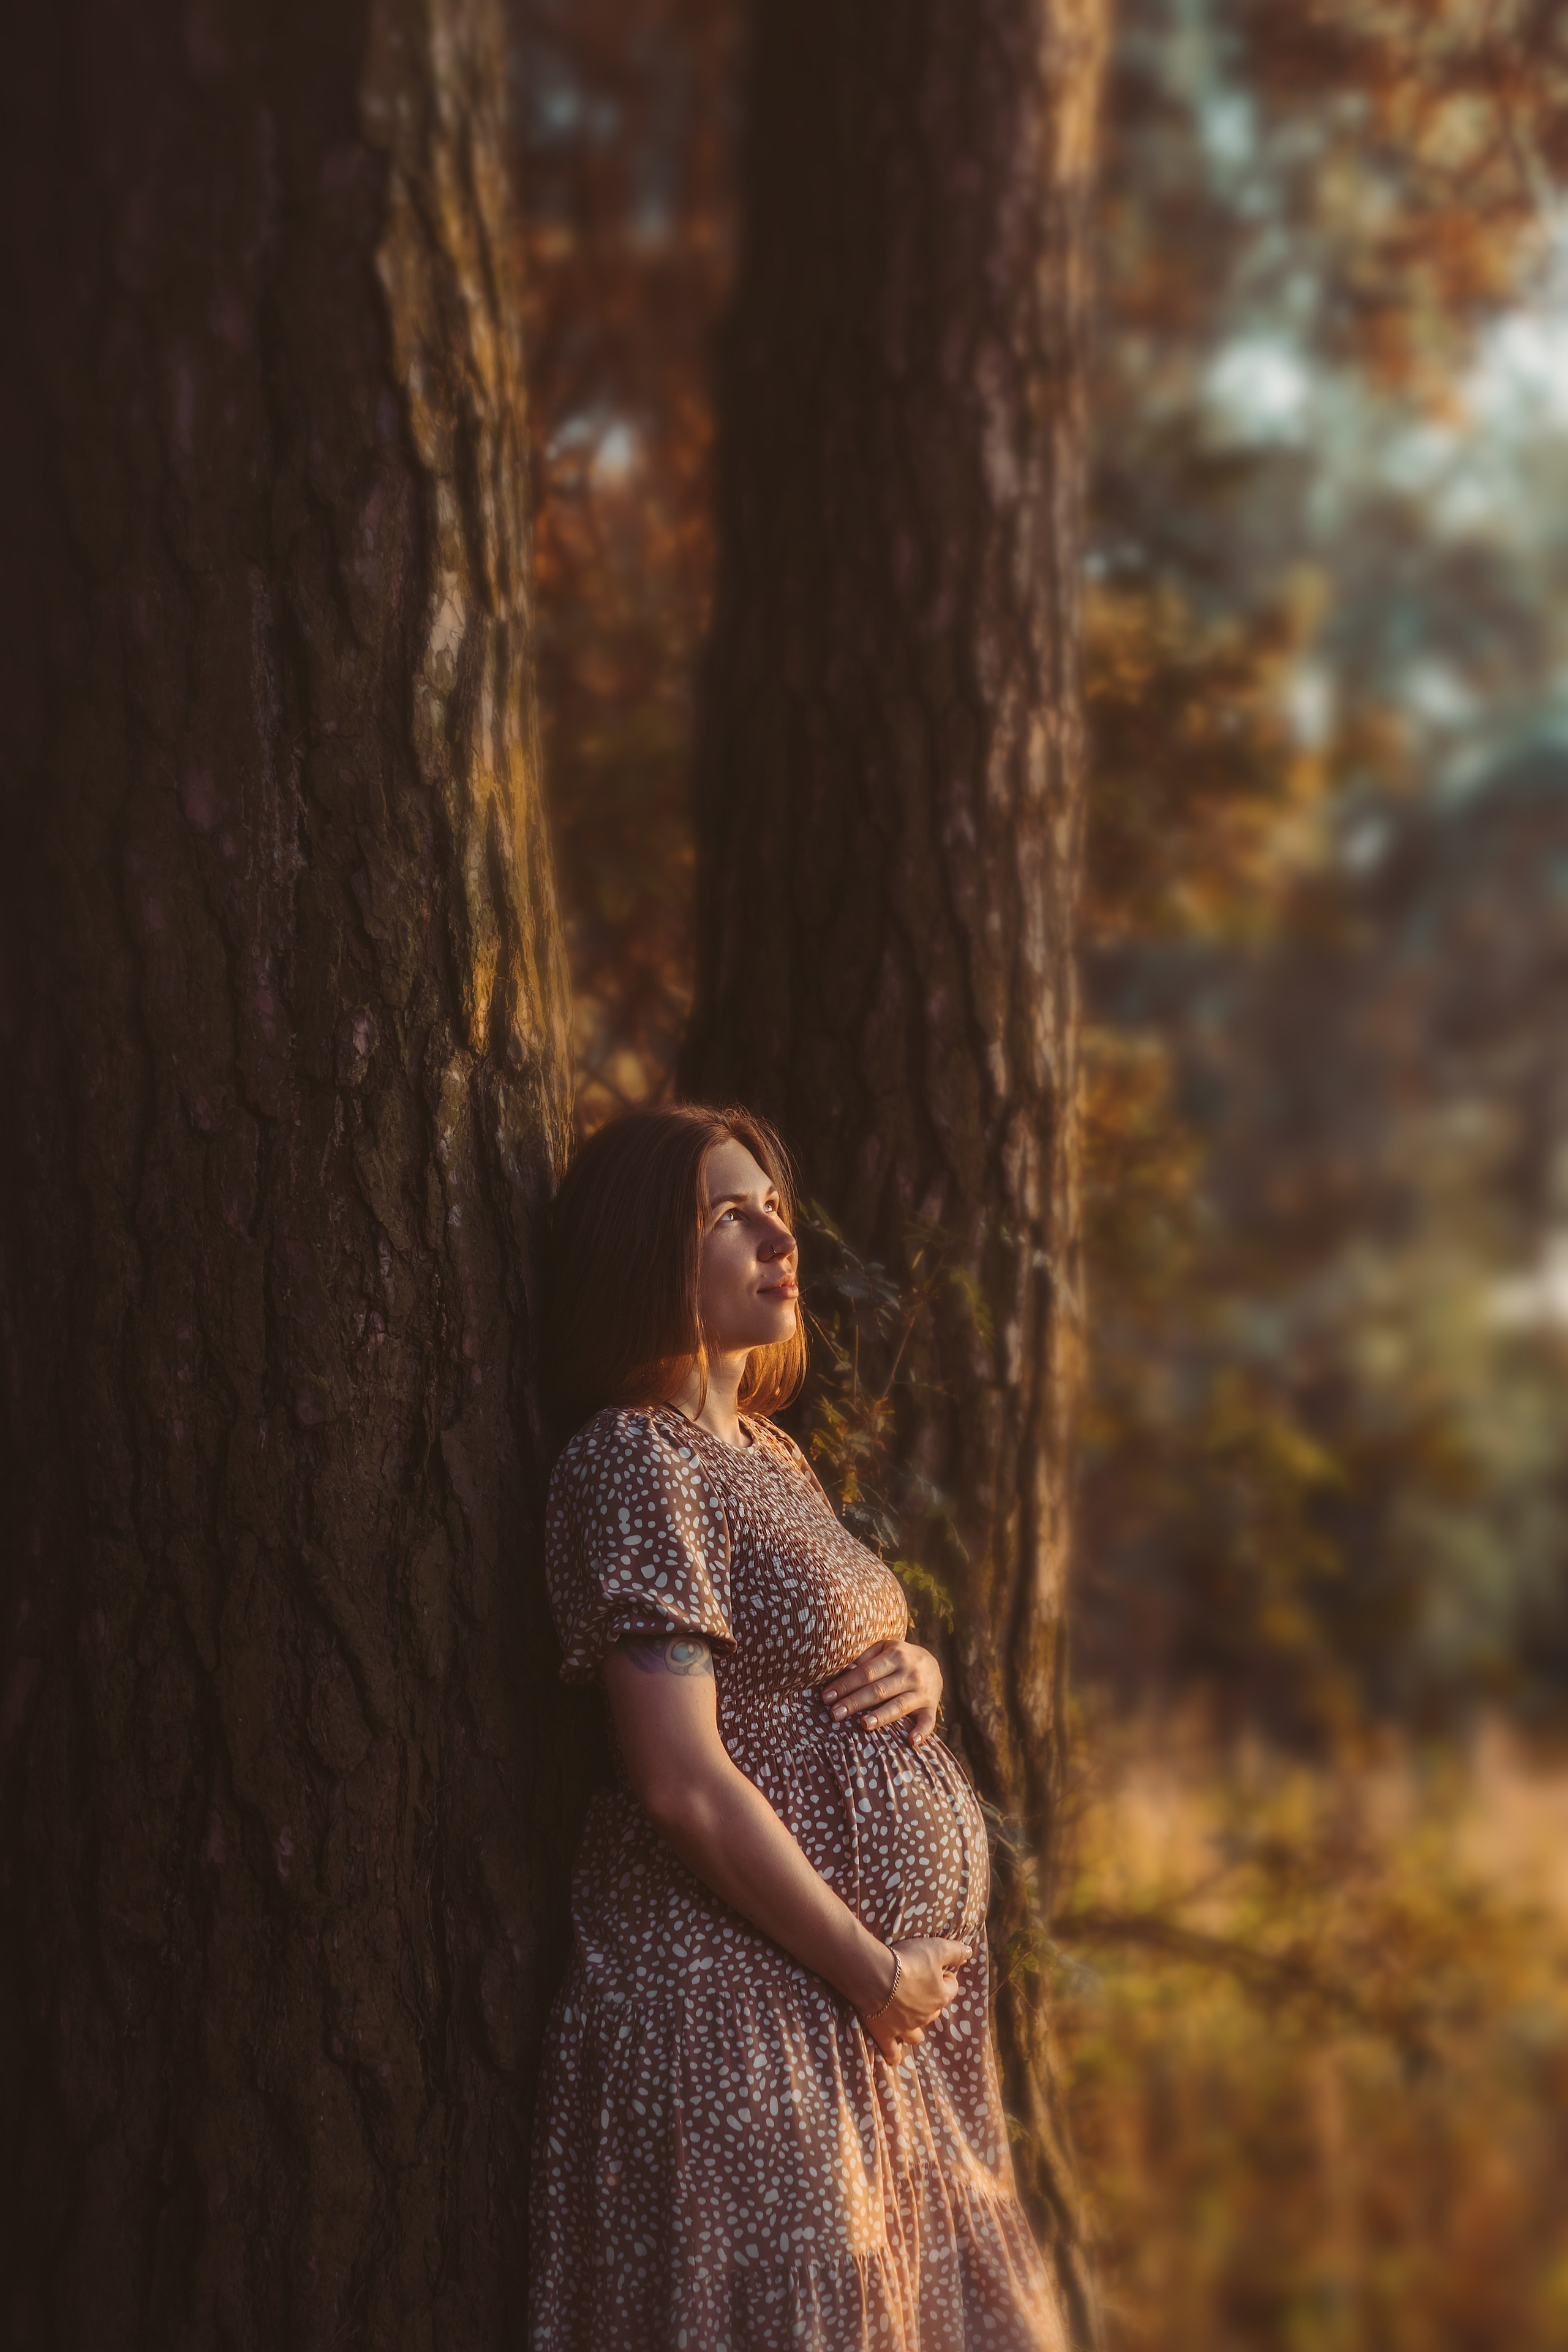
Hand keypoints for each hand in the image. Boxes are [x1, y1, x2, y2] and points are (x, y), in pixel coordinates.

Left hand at [822, 1641, 942, 1745]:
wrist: (934, 1663)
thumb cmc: (899, 1657)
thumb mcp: (884, 1648)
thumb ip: (865, 1657)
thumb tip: (842, 1671)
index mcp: (896, 1655)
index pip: (866, 1673)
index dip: (846, 1685)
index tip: (826, 1697)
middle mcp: (910, 1673)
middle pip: (879, 1690)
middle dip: (855, 1702)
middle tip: (834, 1715)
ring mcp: (922, 1692)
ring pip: (899, 1706)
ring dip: (881, 1716)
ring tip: (863, 1725)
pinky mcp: (931, 1707)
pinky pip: (928, 1722)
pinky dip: (921, 1732)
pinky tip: (911, 1741)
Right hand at [861, 1936, 971, 2067]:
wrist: (876, 1976)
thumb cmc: (908, 1961)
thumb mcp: (936, 1949)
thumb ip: (955, 1951)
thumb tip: (969, 1952)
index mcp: (940, 1996)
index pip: (951, 1988)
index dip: (946, 1978)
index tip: (939, 1970)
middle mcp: (926, 2015)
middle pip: (933, 2010)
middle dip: (929, 2001)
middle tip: (917, 1988)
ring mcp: (906, 2027)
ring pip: (916, 2034)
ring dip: (915, 2029)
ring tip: (909, 2022)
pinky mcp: (886, 2034)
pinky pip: (893, 2051)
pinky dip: (894, 2055)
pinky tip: (895, 2058)